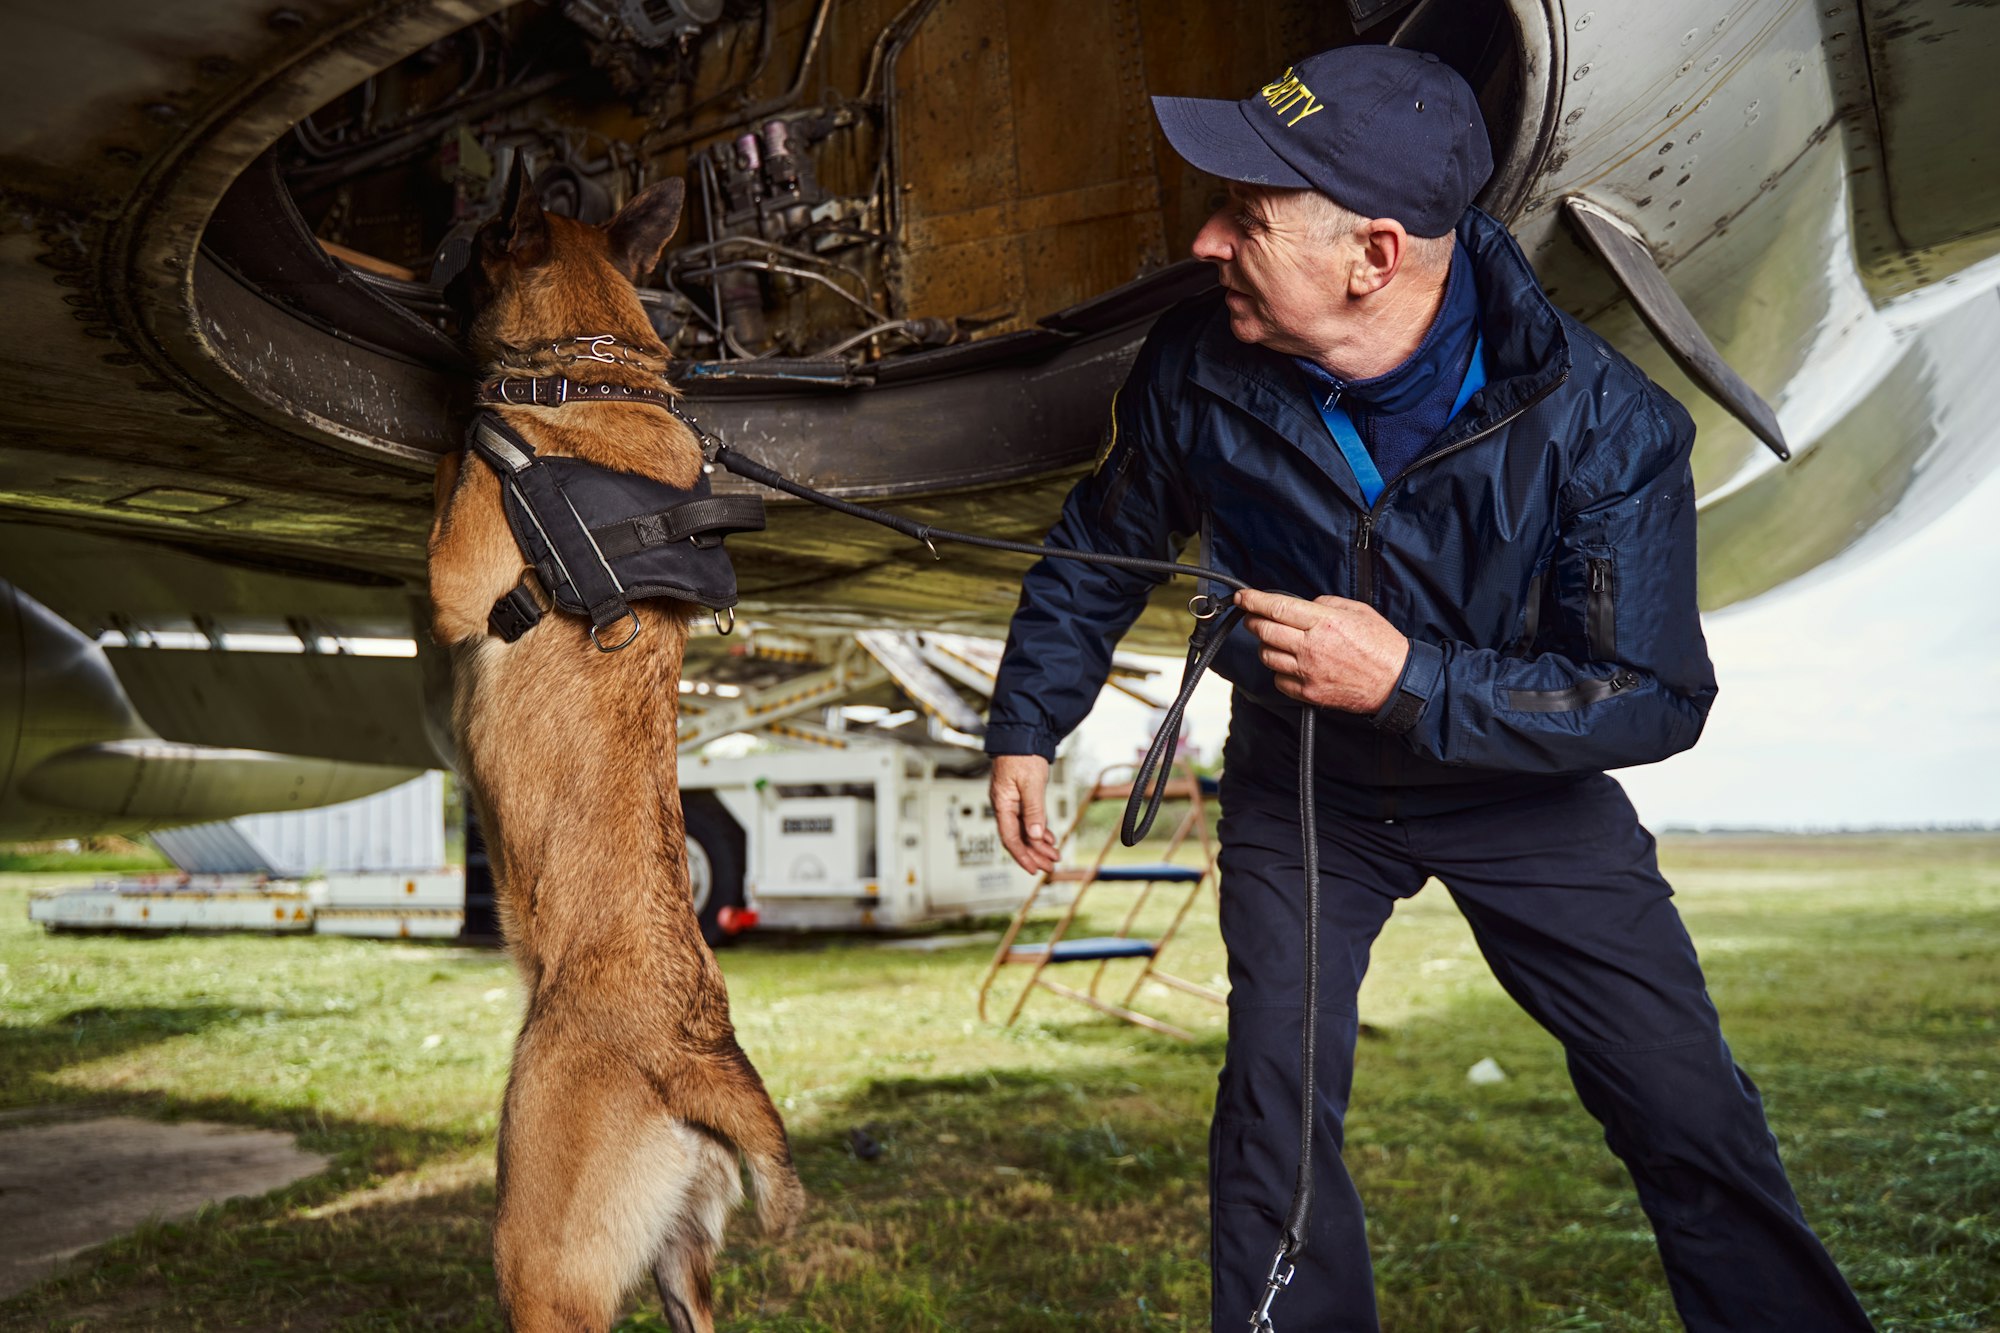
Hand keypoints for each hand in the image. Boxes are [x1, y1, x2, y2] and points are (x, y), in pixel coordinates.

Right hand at [991, 754, 1059, 875]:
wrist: (1022, 735)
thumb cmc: (1022, 755)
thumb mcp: (1031, 784)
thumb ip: (1033, 811)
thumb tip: (1035, 836)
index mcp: (1002, 803)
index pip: (1010, 837)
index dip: (1022, 855)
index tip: (1034, 869)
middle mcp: (1004, 805)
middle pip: (1017, 837)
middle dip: (1034, 854)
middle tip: (1050, 867)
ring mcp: (1011, 802)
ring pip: (1024, 830)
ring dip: (1038, 844)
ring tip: (1054, 855)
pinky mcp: (1018, 797)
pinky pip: (1027, 820)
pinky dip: (1039, 830)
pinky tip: (1048, 838)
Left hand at [1236, 588, 1409, 713]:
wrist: (1396, 682)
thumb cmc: (1381, 645)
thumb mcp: (1357, 611)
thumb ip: (1326, 603)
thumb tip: (1303, 605)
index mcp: (1324, 622)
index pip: (1277, 608)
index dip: (1254, 601)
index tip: (1242, 597)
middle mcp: (1311, 647)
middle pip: (1265, 631)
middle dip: (1253, 621)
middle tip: (1253, 617)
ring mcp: (1308, 672)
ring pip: (1267, 656)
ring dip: (1266, 646)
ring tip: (1277, 641)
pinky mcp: (1309, 693)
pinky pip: (1279, 680)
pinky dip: (1279, 671)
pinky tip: (1291, 664)